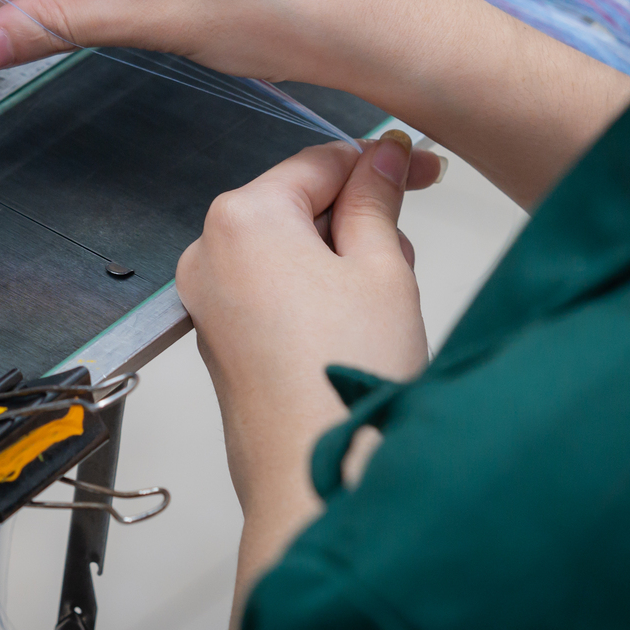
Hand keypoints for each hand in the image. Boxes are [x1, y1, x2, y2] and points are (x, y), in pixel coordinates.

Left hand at [176, 133, 429, 629]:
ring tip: (384, 300)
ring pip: (287, 249)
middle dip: (357, 218)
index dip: (379, 162)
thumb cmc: (344, 373)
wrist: (314, 469)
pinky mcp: (219, 337)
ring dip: (340, 257)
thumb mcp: (383, 266)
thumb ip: (377, 201)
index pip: (319, 162)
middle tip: (408, 248)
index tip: (421, 167)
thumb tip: (381, 159)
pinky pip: (271, 289)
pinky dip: (314, 291)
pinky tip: (354, 326)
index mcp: (243, 217)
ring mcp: (208, 298)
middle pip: (297, 204)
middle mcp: (209, 251)